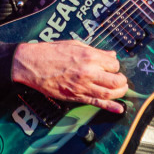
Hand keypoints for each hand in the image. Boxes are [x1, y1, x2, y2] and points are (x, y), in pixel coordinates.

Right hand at [11, 40, 127, 112]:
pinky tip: (119, 109)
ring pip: (108, 93)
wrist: (32, 64)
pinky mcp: (75, 96)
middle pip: (115, 80)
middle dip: (121, 81)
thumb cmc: (52, 52)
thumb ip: (95, 51)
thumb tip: (111, 55)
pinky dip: (110, 107)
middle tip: (120, 80)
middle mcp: (88, 71)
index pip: (113, 64)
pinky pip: (96, 103)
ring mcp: (82, 85)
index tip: (111, 67)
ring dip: (119, 93)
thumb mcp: (76, 45)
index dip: (114, 66)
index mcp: (89, 56)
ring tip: (121, 90)